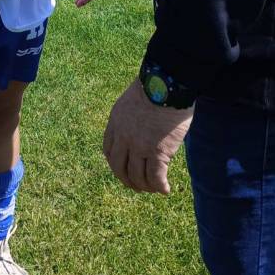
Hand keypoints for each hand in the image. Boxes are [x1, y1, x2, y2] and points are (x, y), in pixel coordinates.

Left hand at [102, 79, 193, 193]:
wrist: (166, 85)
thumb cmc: (154, 87)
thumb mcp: (131, 100)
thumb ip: (130, 116)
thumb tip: (138, 124)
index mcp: (115, 122)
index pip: (108, 150)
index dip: (115, 164)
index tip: (123, 170)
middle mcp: (124, 137)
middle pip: (119, 168)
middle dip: (127, 180)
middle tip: (137, 186)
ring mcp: (140, 146)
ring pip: (137, 177)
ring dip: (145, 186)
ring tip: (154, 188)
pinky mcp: (158, 152)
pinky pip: (155, 177)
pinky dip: (160, 186)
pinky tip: (165, 189)